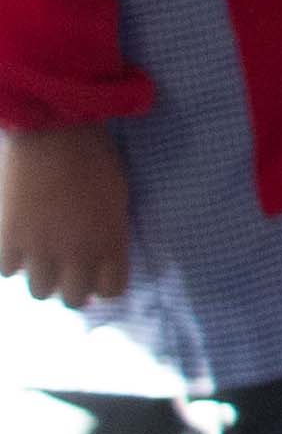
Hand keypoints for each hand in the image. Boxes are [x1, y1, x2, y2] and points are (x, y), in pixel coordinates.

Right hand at [1, 126, 131, 305]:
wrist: (54, 134)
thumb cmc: (95, 157)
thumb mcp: (117, 198)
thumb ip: (110, 232)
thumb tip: (101, 253)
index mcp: (112, 242)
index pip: (111, 290)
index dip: (102, 285)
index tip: (95, 275)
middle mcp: (79, 254)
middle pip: (74, 300)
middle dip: (71, 288)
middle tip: (65, 270)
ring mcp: (42, 250)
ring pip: (39, 292)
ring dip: (40, 278)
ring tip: (40, 258)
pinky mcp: (9, 239)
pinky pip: (8, 271)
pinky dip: (12, 261)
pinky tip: (17, 245)